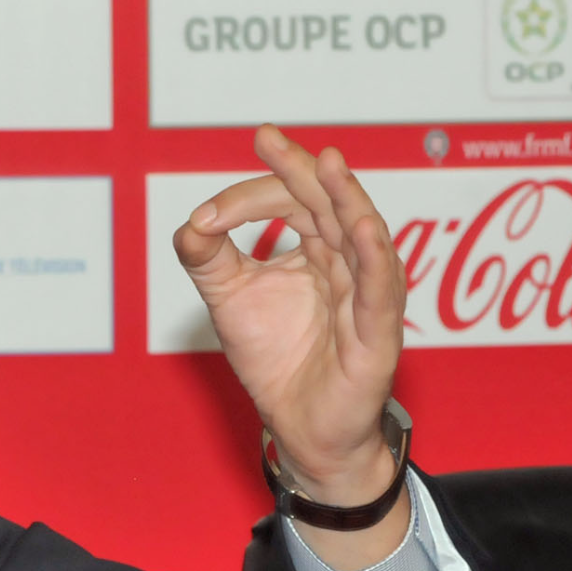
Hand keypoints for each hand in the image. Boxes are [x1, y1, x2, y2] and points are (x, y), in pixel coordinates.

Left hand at [172, 124, 404, 507]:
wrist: (299, 429)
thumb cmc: (277, 361)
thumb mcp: (230, 301)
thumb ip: (209, 259)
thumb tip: (190, 224)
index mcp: (318, 249)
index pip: (292, 202)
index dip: (253, 195)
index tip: (209, 213)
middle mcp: (348, 264)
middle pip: (329, 205)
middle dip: (301, 171)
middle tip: (269, 141)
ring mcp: (368, 296)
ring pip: (363, 237)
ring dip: (347, 199)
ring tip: (328, 164)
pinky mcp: (378, 335)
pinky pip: (381, 291)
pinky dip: (373, 257)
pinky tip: (361, 228)